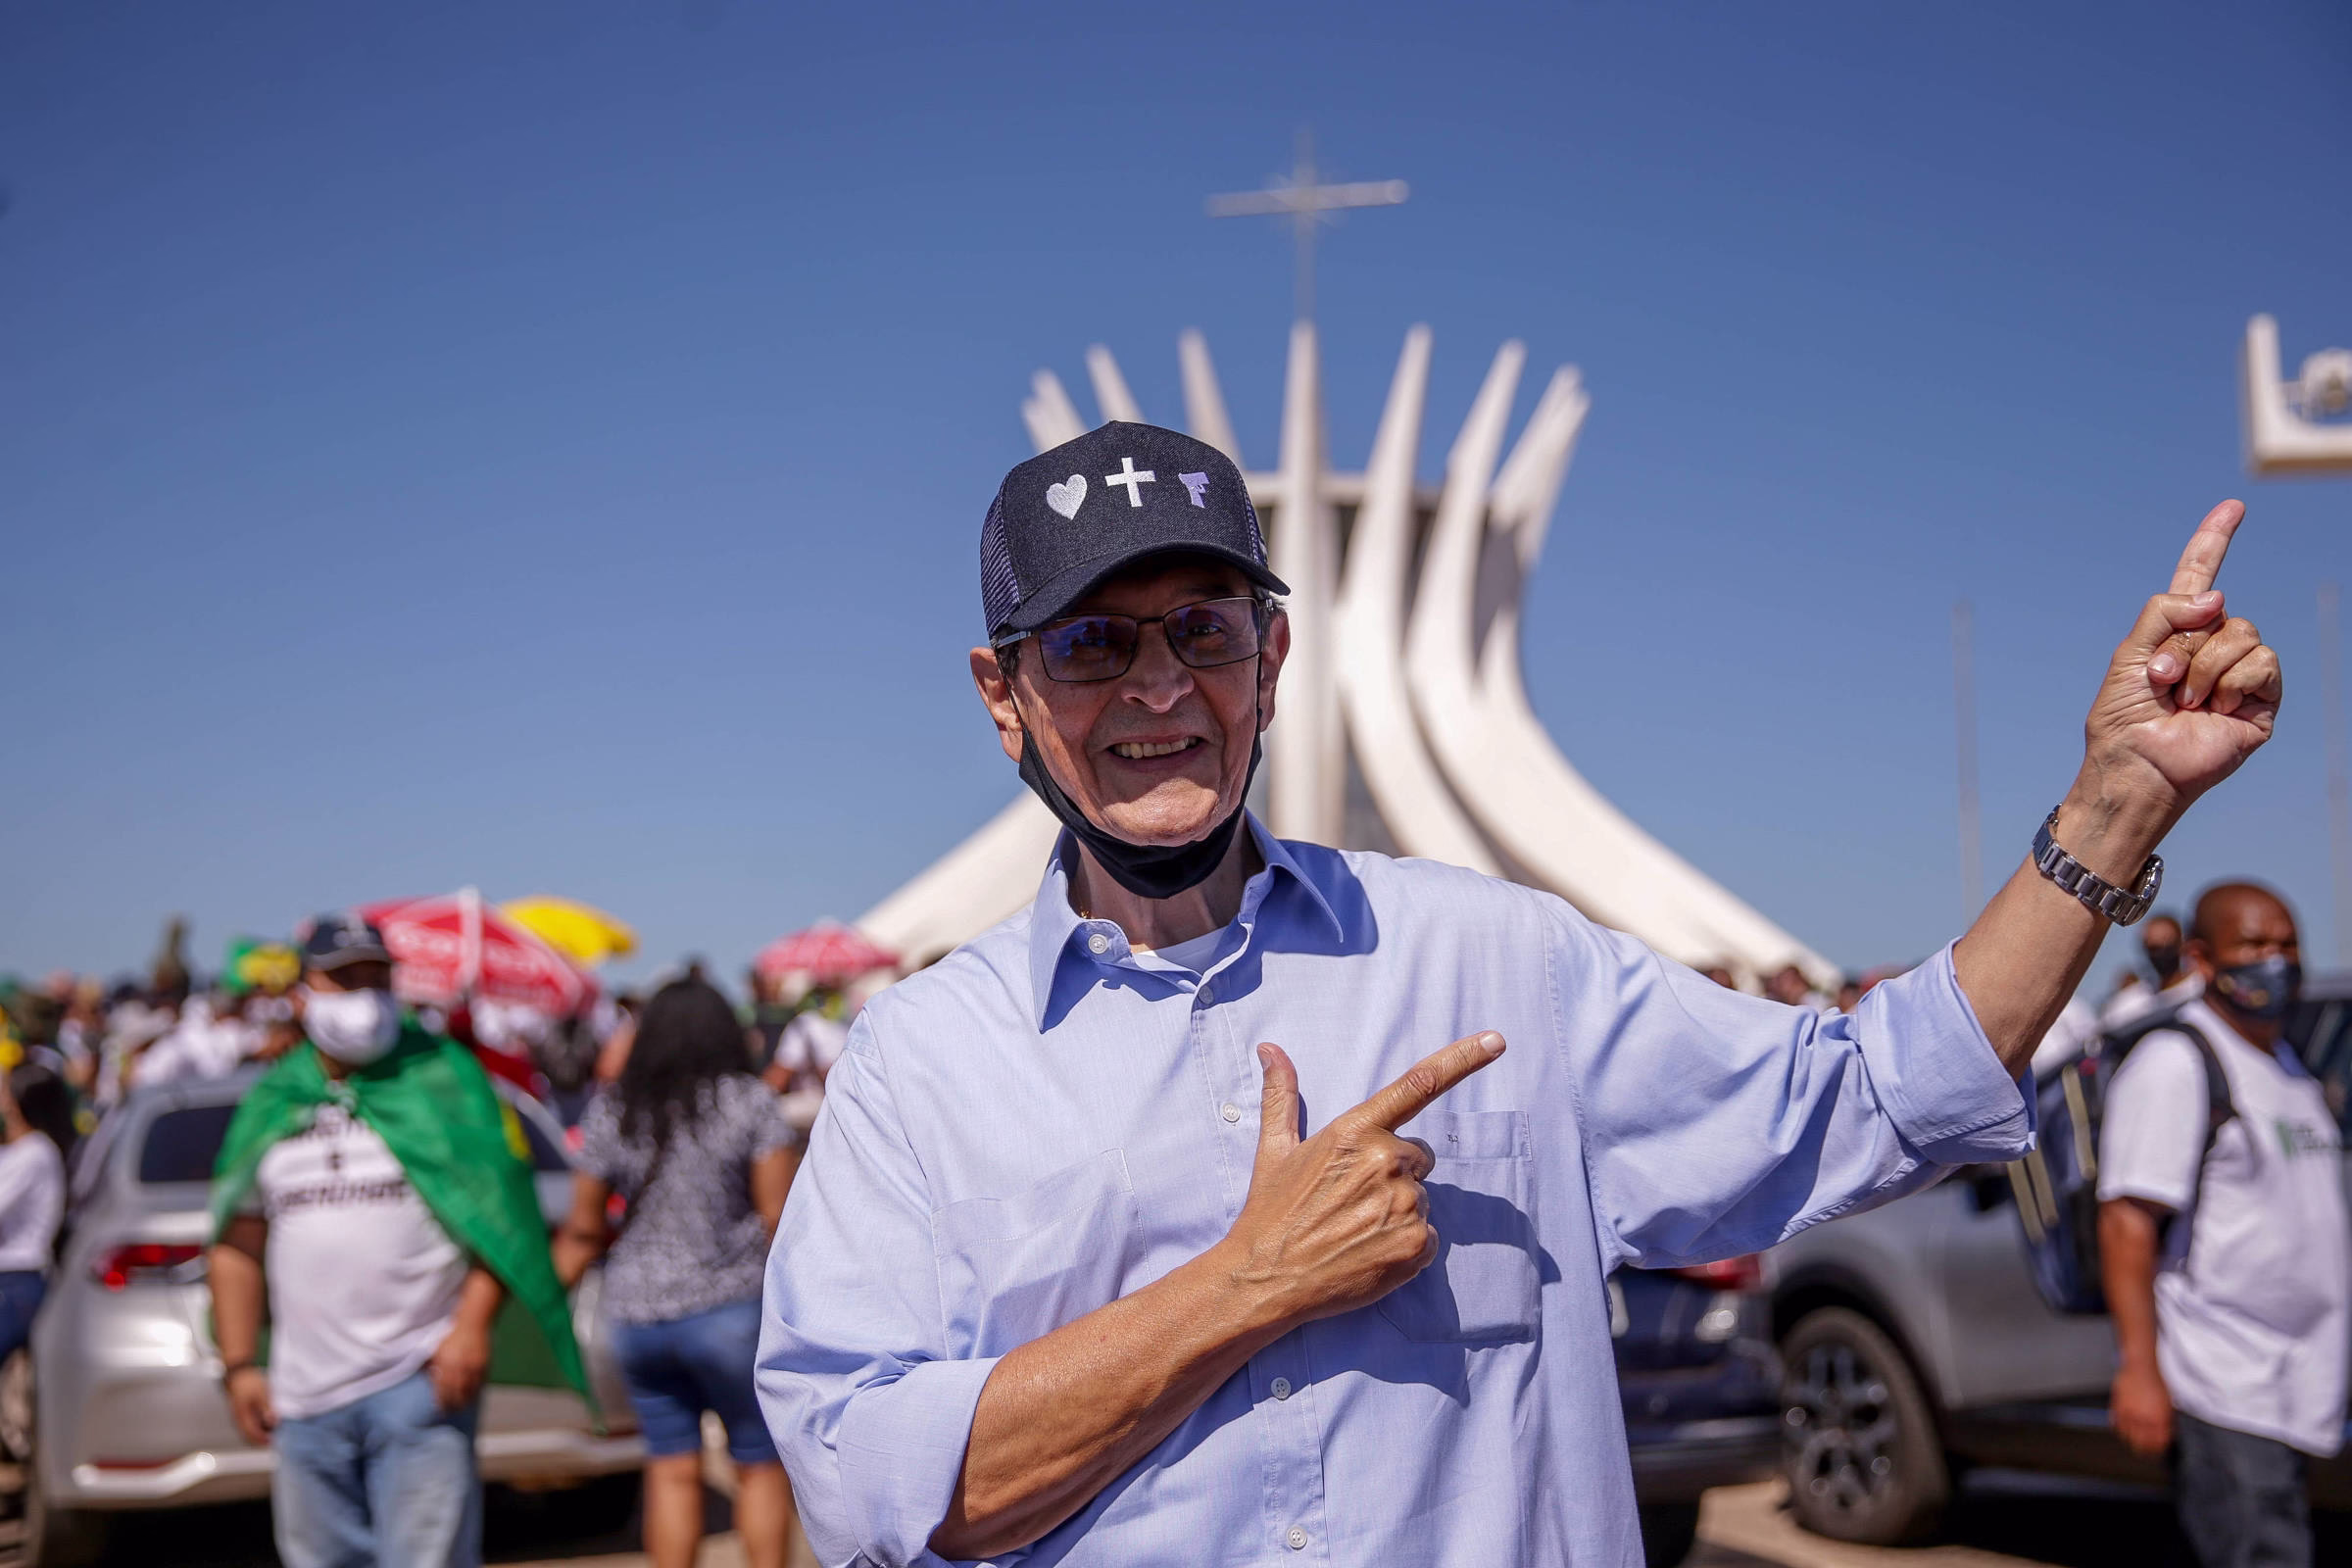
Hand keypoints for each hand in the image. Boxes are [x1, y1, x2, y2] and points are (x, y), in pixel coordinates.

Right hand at [225, 1366, 275, 1445]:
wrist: (237, 1372)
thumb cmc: (249, 1382)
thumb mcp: (261, 1394)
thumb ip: (266, 1409)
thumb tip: (273, 1423)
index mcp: (242, 1417)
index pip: (252, 1434)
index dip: (263, 1440)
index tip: (274, 1441)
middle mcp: (238, 1419)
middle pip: (248, 1435)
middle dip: (260, 1439)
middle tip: (273, 1439)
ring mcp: (238, 1415)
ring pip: (247, 1430)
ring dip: (258, 1433)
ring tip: (271, 1431)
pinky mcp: (240, 1410)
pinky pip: (247, 1423)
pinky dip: (255, 1426)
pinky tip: (264, 1422)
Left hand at [427, 1319, 492, 1411]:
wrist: (473, 1322)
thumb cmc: (452, 1335)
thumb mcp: (437, 1348)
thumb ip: (432, 1364)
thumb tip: (429, 1379)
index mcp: (445, 1364)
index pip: (442, 1389)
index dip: (441, 1402)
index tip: (440, 1409)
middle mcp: (459, 1368)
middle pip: (456, 1393)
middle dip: (453, 1405)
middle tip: (450, 1412)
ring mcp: (473, 1367)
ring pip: (469, 1390)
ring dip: (465, 1401)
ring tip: (462, 1407)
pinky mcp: (484, 1365)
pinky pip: (480, 1383)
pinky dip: (476, 1391)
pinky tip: (473, 1395)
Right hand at [1220, 1032, 1505, 1329]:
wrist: (1266, 1279)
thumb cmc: (1271, 1212)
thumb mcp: (1274, 1149)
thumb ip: (1281, 1095)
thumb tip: (1270, 1047)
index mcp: (1355, 1130)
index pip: (1419, 1084)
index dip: (1463, 1059)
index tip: (1497, 1040)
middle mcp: (1386, 1160)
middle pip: (1419, 1157)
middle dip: (1396, 1174)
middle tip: (1351, 1201)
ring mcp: (1405, 1203)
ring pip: (1422, 1199)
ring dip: (1398, 1213)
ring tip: (1354, 1230)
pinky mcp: (1417, 1244)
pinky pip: (1430, 1237)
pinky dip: (1407, 1246)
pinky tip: (1369, 1252)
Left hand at [2077, 501, 2280, 834]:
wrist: (2137, 765)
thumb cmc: (2124, 718)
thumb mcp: (2130, 654)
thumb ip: (2165, 613)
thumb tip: (2218, 597)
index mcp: (2177, 633)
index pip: (2200, 577)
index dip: (2214, 541)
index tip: (2233, 506)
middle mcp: (2212, 648)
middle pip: (2220, 612)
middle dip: (2184, 645)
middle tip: (2160, 682)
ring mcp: (2239, 673)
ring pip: (2243, 633)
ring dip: (2204, 668)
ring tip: (2184, 702)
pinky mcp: (2262, 699)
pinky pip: (2261, 663)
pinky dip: (2231, 683)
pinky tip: (2215, 710)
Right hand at [2110, 1359, 2173, 1456]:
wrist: (2141, 1366)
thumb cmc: (2157, 1383)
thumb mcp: (2169, 1404)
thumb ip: (2167, 1421)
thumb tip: (2167, 1434)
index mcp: (2158, 1420)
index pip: (2157, 1444)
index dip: (2158, 1450)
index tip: (2158, 1451)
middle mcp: (2143, 1419)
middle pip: (2141, 1444)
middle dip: (2145, 1450)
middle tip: (2146, 1451)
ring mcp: (2128, 1414)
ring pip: (2127, 1437)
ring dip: (2131, 1441)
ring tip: (2134, 1442)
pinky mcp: (2117, 1407)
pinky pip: (2117, 1425)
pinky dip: (2120, 1430)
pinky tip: (2124, 1430)